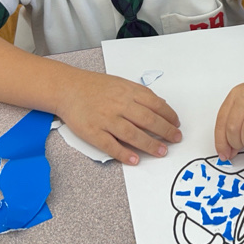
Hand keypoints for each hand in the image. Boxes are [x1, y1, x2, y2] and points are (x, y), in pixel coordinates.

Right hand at [60, 71, 180, 165]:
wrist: (67, 88)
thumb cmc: (95, 86)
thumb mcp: (121, 83)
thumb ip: (140, 94)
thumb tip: (161, 104)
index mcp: (128, 91)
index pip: (155, 104)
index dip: (169, 115)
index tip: (176, 124)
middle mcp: (119, 105)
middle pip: (148, 120)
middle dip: (165, 131)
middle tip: (175, 139)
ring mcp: (106, 119)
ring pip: (133, 134)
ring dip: (150, 145)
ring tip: (162, 152)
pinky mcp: (93, 132)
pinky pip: (111, 145)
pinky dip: (124, 154)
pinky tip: (135, 160)